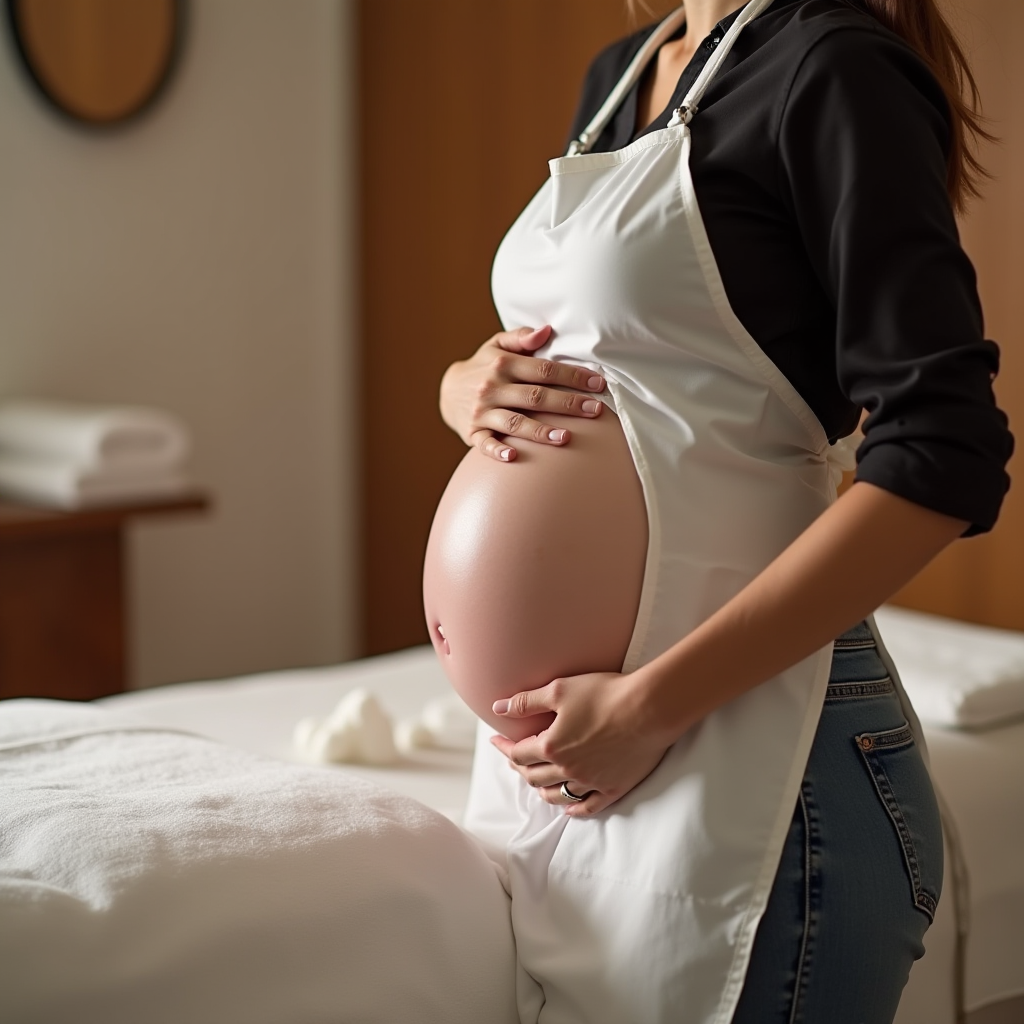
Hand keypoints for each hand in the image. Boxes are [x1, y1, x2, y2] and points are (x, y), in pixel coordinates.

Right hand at [439, 325, 605, 462]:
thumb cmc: (483, 366)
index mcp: (503, 364)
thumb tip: (547, 330)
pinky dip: (497, 450)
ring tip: (566, 438)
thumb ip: (521, 337)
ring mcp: (482, 412)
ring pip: (515, 422)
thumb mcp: (496, 345)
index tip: (598, 383)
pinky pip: (485, 443)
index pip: (544, 370)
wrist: (447, 390)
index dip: (572, 376)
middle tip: (595, 410)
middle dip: (567, 403)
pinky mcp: (473, 432)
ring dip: (540, 431)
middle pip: (535, 397)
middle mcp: (492, 387)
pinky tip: (514, 456)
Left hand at [488, 670, 673, 816]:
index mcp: (551, 746)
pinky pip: (589, 806)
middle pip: (534, 776)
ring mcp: (591, 782)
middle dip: (519, 767)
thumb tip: (497, 707)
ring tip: (536, 782)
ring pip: (557, 795)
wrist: (649, 709)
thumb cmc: (605, 694)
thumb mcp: (559, 690)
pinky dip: (574, 809)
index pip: (518, 753)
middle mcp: (567, 769)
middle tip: (513, 759)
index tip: (497, 741)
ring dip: (542, 789)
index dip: (504, 747)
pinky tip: (568, 808)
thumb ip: (526, 701)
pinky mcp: (614, 787)